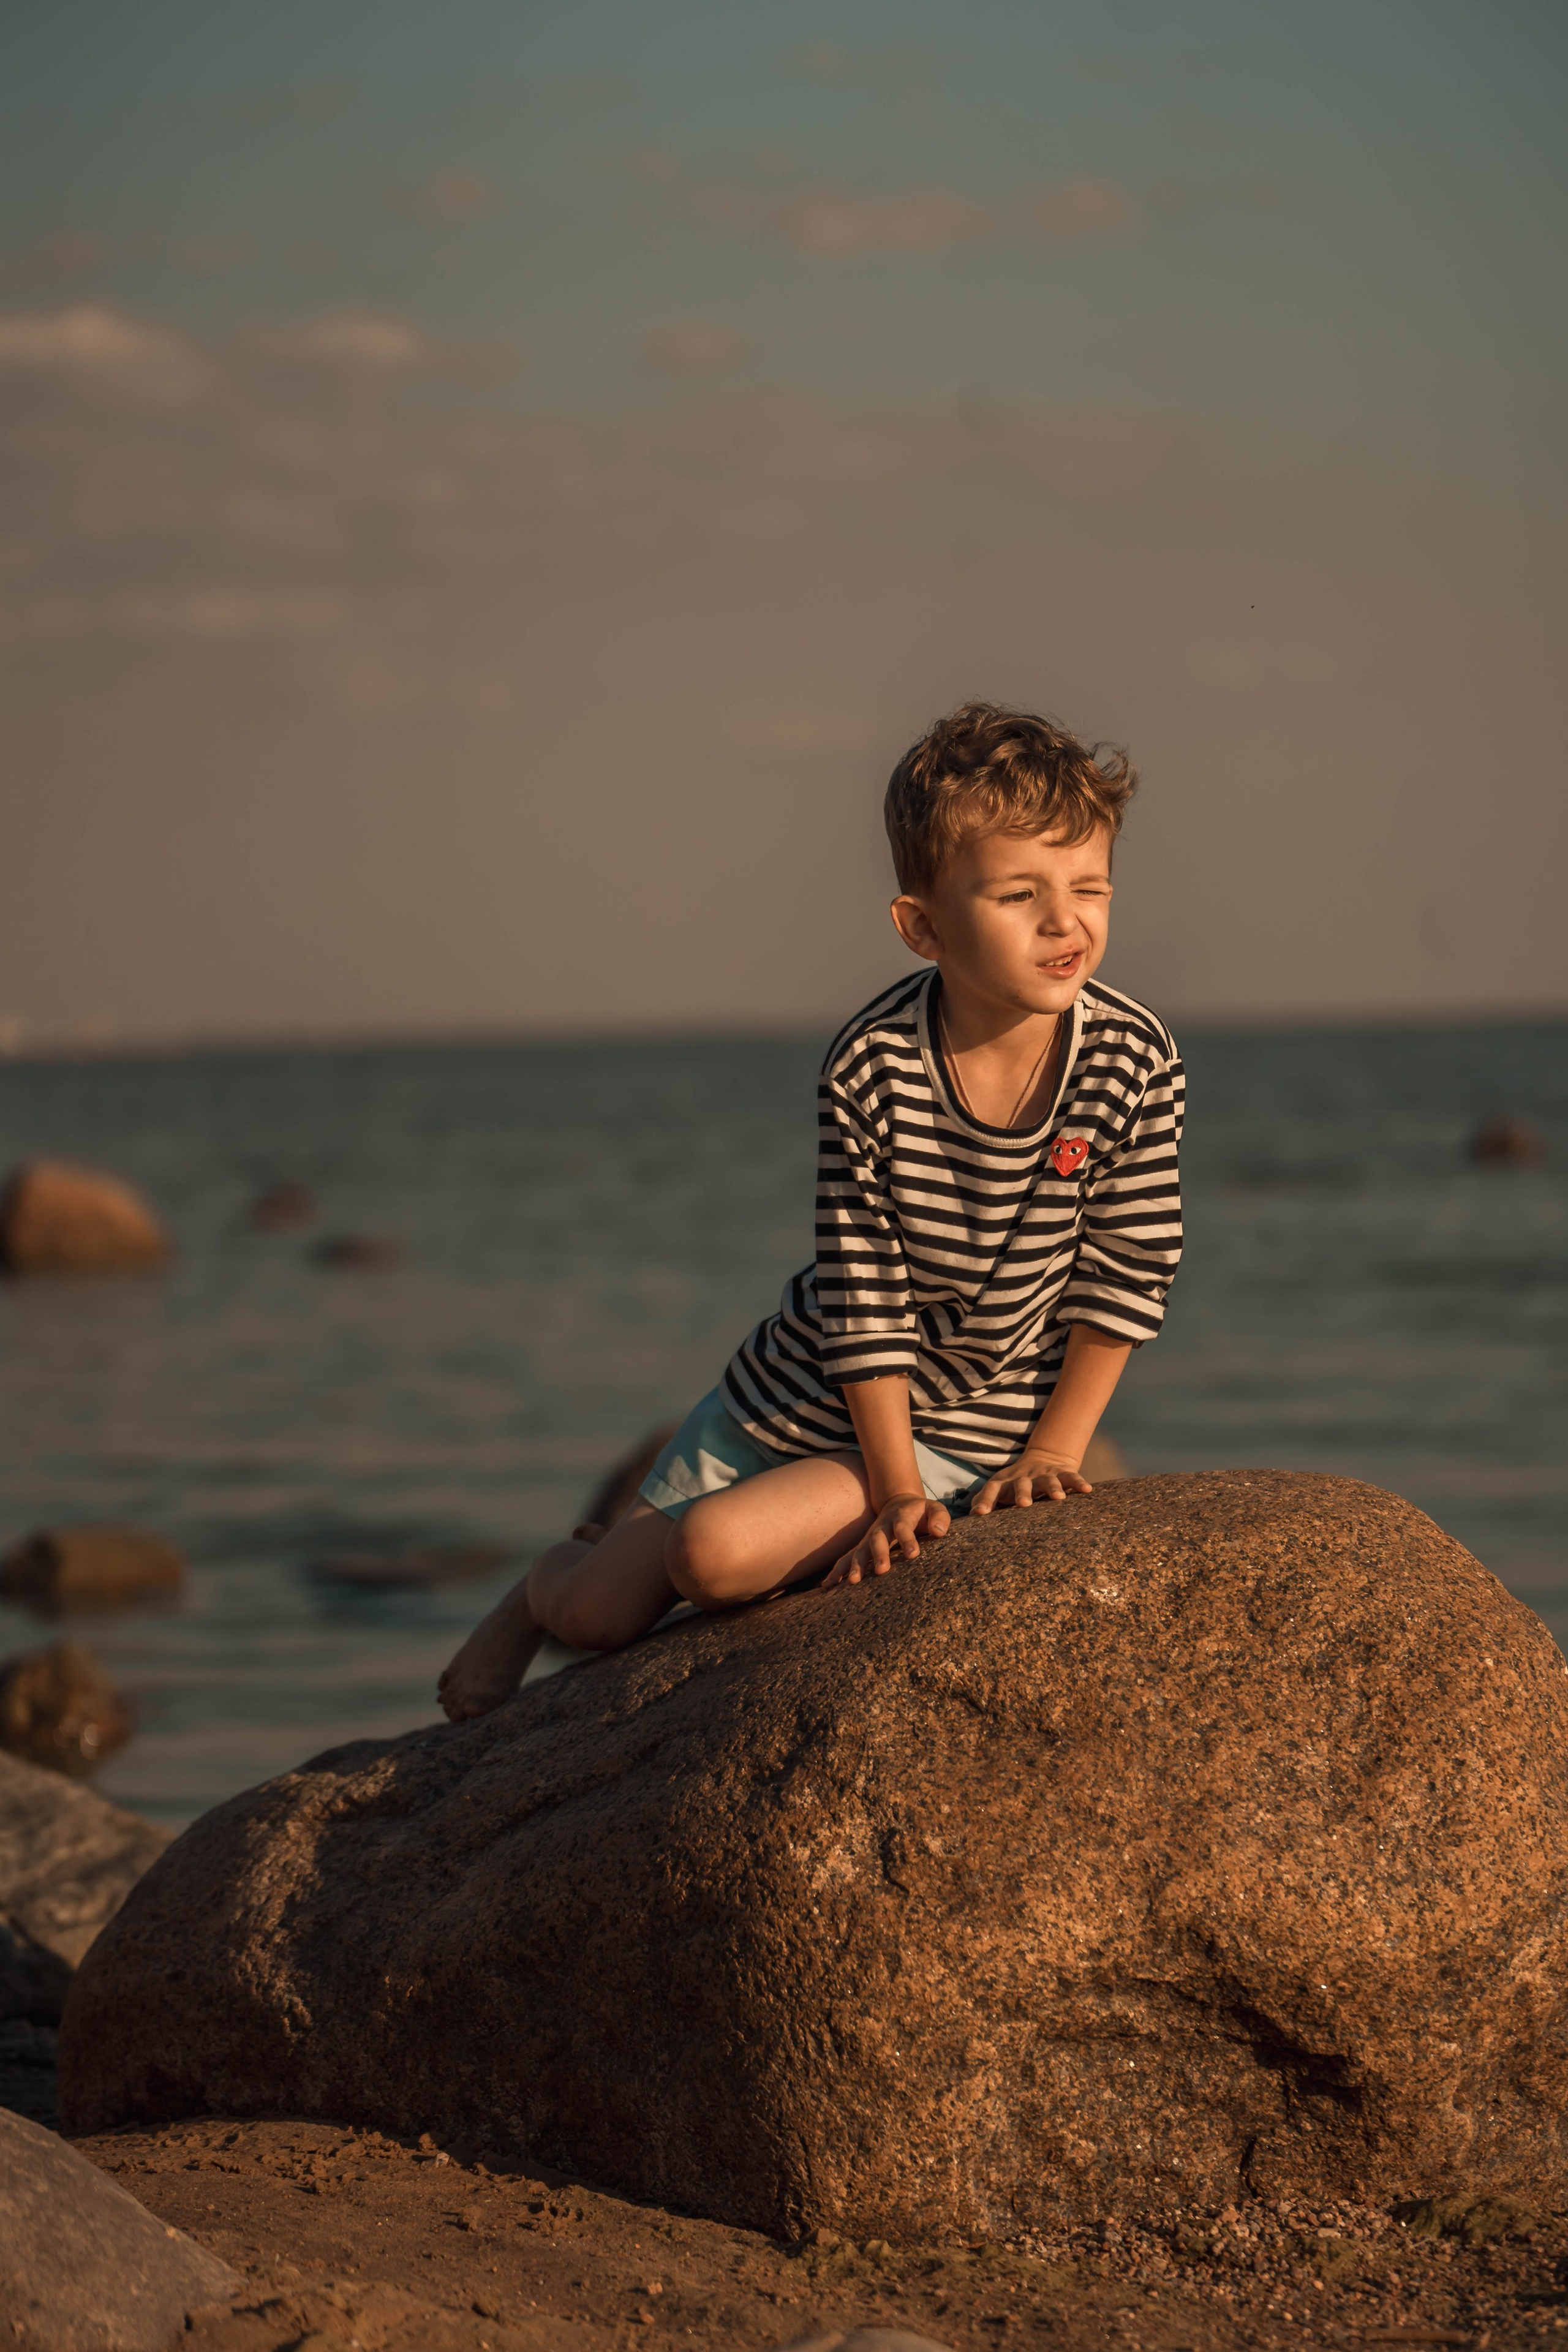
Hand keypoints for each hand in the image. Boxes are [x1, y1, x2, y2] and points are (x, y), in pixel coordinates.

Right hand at [824, 1492, 949, 1588]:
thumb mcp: (934, 1508)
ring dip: (855, 1566)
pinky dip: (837, 1572)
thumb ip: (940, 1517)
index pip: (903, 1528)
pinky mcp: (862, 1548)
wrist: (898, 1504)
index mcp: (900, 1517)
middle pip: (877, 1540)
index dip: (907, 1540)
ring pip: (859, 1551)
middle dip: (878, 1555)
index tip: (913, 1554)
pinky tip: (827, 1586)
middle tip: (882, 1571)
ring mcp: (869, 1538)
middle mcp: (881, 1528)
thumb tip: (939, 1532)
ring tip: (852, 1582)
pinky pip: (846, 1559)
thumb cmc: (920, 1512)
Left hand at [968, 1450, 1090, 1514]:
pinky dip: (1078, 1482)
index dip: (985, 1500)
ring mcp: (1044, 1474)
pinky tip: (1087, 1490)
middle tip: (1023, 1504)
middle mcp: (1023, 1477)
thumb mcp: (1000, 1489)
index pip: (991, 1489)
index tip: (980, 1514)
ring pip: (1048, 1480)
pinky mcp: (1062, 1472)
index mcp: (1005, 1483)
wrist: (1043, 1458)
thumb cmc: (1015, 1484)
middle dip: (1022, 1493)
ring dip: (1052, 1488)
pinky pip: (1071, 1476)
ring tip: (1058, 1498)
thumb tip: (968, 1521)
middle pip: (1021, 1484)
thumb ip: (986, 1502)